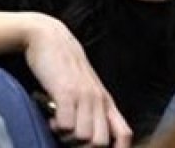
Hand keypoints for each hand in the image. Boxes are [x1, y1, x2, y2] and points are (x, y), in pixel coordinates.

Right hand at [0, 12, 131, 146]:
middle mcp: (99, 100)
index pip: (124, 135)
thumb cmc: (65, 67)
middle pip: (100, 143)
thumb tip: (92, 139)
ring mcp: (84, 96)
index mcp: (106, 101)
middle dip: (83, 147)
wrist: (50, 37)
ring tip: (59, 124)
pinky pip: (66, 126)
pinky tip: (51, 117)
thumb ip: (93, 110)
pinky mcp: (66, 92)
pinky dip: (56, 128)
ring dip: (67, 138)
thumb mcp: (86, 89)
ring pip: (84, 138)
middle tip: (68, 137)